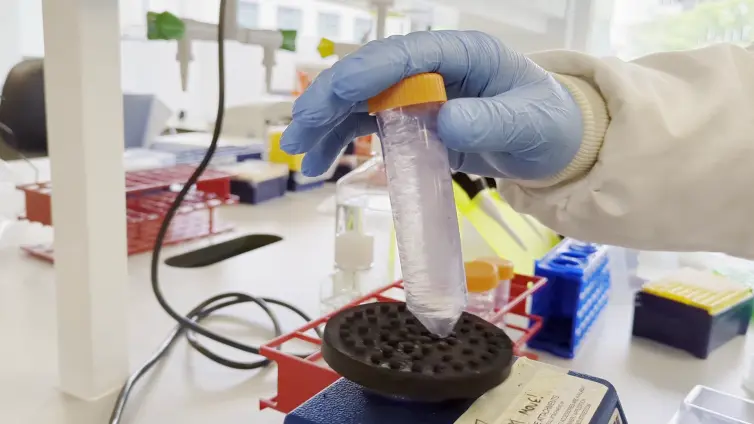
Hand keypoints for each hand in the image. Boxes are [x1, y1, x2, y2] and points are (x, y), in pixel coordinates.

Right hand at [281, 30, 582, 179]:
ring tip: (303, 156)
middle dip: (330, 101)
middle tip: (299, 133)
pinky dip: (343, 140)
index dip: (366, 74)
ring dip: (327, 125)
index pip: (405, 55)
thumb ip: (490, 122)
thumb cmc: (547, 125)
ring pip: (360, 100)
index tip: (335, 97)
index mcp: (462, 53)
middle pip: (370, 74)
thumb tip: (445, 122)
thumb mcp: (527, 124)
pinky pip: (369, 124)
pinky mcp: (414, 118)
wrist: (553, 144)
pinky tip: (323, 161)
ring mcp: (420, 92)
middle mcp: (433, 67)